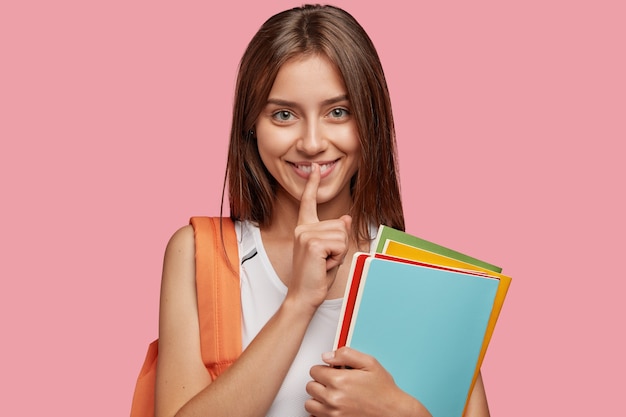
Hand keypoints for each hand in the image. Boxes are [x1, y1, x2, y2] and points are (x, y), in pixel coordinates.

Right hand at [288, 163, 351, 310]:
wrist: (303, 296)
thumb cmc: (316, 277)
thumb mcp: (329, 252)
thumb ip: (335, 235)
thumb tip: (346, 218)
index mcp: (304, 228)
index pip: (308, 202)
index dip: (312, 184)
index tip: (315, 168)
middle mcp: (303, 228)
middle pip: (339, 226)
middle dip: (340, 246)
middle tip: (325, 261)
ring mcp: (306, 234)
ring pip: (342, 235)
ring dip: (339, 253)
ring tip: (324, 264)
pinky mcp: (313, 243)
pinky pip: (340, 244)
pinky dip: (337, 258)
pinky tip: (324, 265)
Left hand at [305, 347, 431, 416]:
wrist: (393, 413)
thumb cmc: (384, 390)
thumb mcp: (369, 363)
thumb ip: (346, 354)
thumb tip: (327, 356)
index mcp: (340, 380)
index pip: (314, 371)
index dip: (323, 368)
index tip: (331, 371)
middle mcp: (333, 398)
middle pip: (310, 386)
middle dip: (320, 382)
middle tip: (333, 382)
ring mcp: (333, 414)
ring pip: (310, 403)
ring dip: (318, 398)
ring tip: (331, 394)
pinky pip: (316, 416)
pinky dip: (321, 411)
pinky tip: (333, 406)